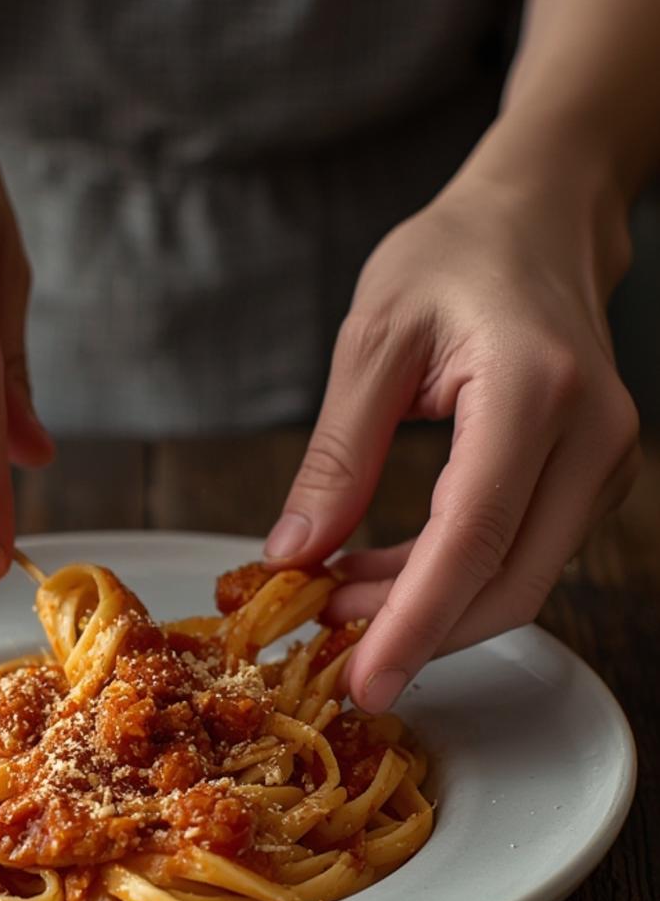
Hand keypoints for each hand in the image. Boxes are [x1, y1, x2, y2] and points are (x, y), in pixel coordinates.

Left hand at [264, 151, 640, 710]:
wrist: (539, 219)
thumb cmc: (454, 257)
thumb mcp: (372, 340)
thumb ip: (336, 456)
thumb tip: (295, 555)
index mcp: (532, 391)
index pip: (472, 540)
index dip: (413, 623)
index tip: (361, 682)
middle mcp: (591, 436)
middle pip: (507, 584)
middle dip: (415, 631)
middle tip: (330, 643)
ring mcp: (605, 463)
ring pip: (517, 582)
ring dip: (427, 610)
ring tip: (342, 598)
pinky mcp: (594, 479)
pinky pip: (521, 556)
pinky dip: (450, 582)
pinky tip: (386, 573)